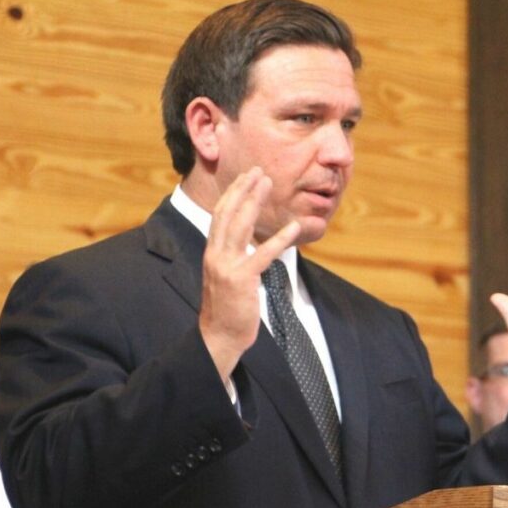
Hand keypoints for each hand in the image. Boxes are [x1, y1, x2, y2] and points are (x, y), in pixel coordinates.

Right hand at [198, 167, 300, 380]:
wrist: (220, 336)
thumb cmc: (228, 310)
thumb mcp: (228, 278)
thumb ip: (235, 259)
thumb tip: (250, 245)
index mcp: (212, 253)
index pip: (221, 216)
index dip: (233, 194)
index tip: (245, 177)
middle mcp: (216, 255)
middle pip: (228, 213)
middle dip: (242, 189)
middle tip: (257, 170)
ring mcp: (227, 266)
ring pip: (240, 225)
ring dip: (254, 201)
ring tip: (268, 183)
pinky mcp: (242, 279)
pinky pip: (263, 254)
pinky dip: (280, 239)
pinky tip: (294, 227)